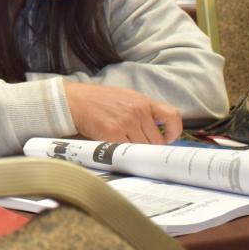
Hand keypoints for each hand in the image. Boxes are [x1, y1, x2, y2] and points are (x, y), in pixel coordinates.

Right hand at [64, 82, 181, 143]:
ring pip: (142, 148)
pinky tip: (115, 146)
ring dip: (135, 150)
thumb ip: (143, 110)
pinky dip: (123, 152)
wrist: (75, 100)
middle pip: (156, 140)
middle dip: (149, 145)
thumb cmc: (99, 100)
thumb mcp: (126, 97)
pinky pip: (126, 151)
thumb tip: (158, 129)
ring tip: (123, 143)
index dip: (174, 131)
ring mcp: (126, 123)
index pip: (171, 116)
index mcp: (143, 101)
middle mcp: (137, 111)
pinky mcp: (112, 133)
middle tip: (137, 144)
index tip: (168, 138)